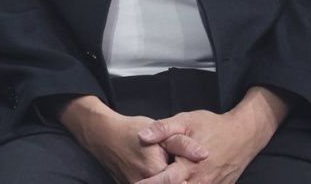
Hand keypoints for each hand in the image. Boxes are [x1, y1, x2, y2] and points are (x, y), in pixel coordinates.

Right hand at [57, 95, 208, 182]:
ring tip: (177, 170)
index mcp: (156, 173)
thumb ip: (183, 145)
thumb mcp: (161, 132)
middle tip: (188, 169)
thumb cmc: (133, 131)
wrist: (105, 136)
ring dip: (173, 179)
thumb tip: (205, 154)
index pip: (184, 181)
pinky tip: (166, 171)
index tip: (201, 170)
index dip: (194, 176)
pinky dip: (161, 180)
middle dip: (183, 177)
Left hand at [133, 87, 289, 183]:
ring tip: (156, 183)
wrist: (243, 135)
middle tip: (139, 183)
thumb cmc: (212, 126)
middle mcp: (200, 182)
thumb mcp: (186, 120)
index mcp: (189, 166)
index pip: (164, 181)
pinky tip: (182, 182)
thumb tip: (142, 136)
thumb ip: (163, 129)